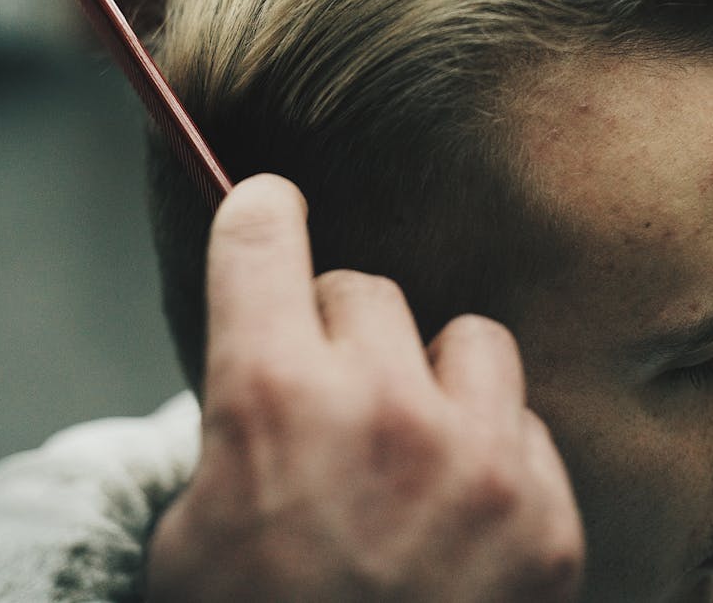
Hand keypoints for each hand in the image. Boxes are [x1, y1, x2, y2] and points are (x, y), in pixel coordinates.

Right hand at [147, 174, 583, 602]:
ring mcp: (476, 461)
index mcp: (270, 399)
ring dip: (433, 380)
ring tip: (411, 454)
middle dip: (338, 338)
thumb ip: (237, 411)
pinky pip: (525, 423)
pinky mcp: (545, 517)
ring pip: (466, 338)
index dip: (257, 215)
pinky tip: (461, 517)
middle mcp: (380, 409)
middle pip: (364, 289)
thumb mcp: (194, 528)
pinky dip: (494, 455)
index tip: (265, 211)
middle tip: (328, 408)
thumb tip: (275, 328)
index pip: (261, 232)